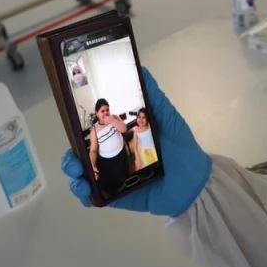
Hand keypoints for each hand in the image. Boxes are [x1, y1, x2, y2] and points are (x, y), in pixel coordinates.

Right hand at [61, 67, 211, 217]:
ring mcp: (114, 177)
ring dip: (74, 174)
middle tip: (73, 157)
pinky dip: (84, 195)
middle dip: (71, 155)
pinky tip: (85, 190)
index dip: (79, 129)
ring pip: (84, 175)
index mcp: (123, 137)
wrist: (195, 183)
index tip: (73, 126)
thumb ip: (154, 98)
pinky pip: (94, 197)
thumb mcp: (168, 119)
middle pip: (83, 154)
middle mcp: (115, 156)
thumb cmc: (182, 149)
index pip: (95, 132)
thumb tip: (141, 70)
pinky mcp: (118, 196)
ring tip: (78, 175)